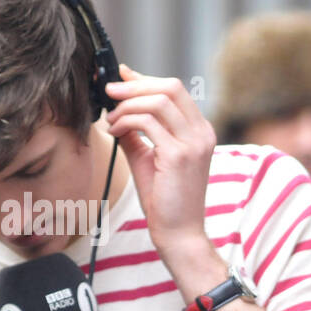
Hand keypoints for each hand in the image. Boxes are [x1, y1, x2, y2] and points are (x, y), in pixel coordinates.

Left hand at [104, 64, 216, 254]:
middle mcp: (202, 133)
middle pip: (169, 87)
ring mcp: (193, 143)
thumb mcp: (148, 157)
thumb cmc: (165, 199)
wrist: (179, 232)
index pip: (174, 90)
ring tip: (111, 120)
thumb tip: (116, 106)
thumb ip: (136, 131)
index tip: (119, 78)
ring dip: (127, 105)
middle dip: (134, 85)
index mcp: (200, 131)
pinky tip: (114, 132)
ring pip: (157, 100)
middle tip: (108, 91)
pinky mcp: (179, 155)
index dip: (143, 79)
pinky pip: (147, 123)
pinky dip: (125, 121)